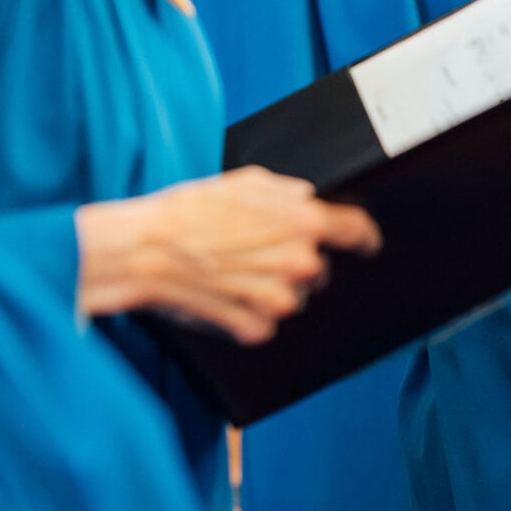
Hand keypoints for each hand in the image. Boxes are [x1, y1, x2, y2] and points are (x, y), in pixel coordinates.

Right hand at [76, 166, 381, 344]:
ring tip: (232, 271)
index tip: (365, 243)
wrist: (145, 251)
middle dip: (295, 260)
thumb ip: (289, 192)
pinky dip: (249, 314)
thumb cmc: (189, 211)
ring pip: (293, 297)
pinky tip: (223, 295)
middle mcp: (301, 264)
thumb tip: (309, 198)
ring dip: (272, 288)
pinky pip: (266, 323)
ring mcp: (280, 301)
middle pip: (318, 268)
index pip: (357, 231)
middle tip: (255, 250)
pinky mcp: (256, 328)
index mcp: (304, 222)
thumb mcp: (246, 181)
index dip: (364, 237)